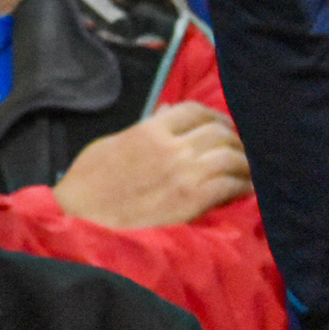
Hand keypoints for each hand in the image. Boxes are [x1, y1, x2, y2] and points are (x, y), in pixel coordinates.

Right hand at [54, 103, 252, 228]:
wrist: (82, 219)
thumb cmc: (89, 183)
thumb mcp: (111, 144)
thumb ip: (145, 127)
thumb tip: (168, 110)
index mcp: (151, 130)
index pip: (195, 111)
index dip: (215, 117)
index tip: (224, 126)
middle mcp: (173, 147)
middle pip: (220, 133)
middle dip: (234, 141)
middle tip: (239, 152)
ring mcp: (186, 173)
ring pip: (232, 158)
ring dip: (243, 164)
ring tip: (246, 171)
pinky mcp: (194, 200)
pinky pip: (231, 186)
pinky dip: (242, 186)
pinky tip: (245, 190)